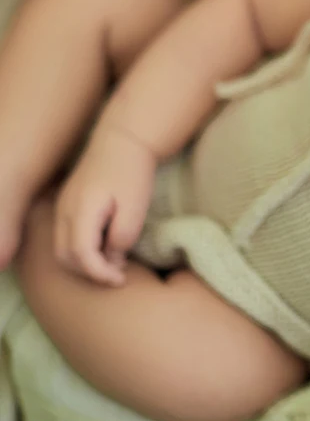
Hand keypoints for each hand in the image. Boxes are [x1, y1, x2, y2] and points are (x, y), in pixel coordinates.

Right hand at [54, 125, 156, 285]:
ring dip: (85, 263)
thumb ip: (123, 237)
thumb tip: (112, 258)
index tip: (120, 280)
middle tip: (118, 274)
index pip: (80, 255)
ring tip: (114, 261)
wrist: (124, 140)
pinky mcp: (67, 204)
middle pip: (65, 257)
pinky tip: (106, 246)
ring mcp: (62, 207)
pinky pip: (66, 236)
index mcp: (81, 210)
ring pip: (62, 249)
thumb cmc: (133, 172)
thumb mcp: (136, 207)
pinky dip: (82, 250)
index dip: (99, 273)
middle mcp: (64, 210)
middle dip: (90, 272)